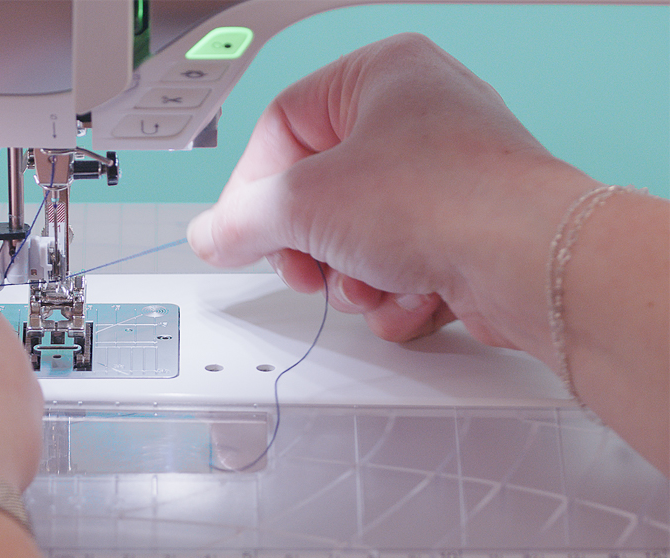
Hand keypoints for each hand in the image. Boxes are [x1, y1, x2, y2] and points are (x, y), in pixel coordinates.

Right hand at [189, 33, 596, 359]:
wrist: (534, 264)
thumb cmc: (444, 200)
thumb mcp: (303, 204)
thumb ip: (240, 221)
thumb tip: (212, 234)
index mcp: (381, 75)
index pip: (281, 127)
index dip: (252, 189)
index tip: (242, 234)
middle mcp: (420, 117)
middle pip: (319, 189)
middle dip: (309, 245)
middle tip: (306, 267)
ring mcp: (449, 176)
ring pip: (358, 235)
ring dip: (351, 277)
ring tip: (369, 284)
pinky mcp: (469, 231)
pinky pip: (401, 264)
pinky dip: (394, 293)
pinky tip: (411, 295)